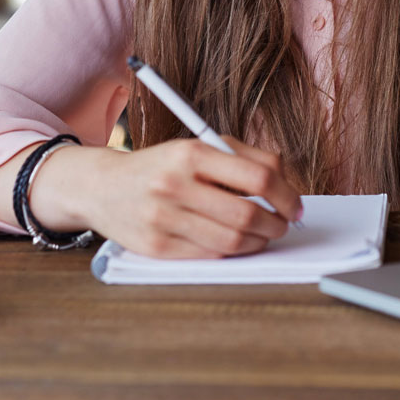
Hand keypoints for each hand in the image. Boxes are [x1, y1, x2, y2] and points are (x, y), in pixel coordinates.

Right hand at [77, 137, 303, 258]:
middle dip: (276, 223)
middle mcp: (175, 184)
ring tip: (264, 234)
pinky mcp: (156, 247)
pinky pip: (210, 254)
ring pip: (232, 240)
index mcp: (192, 153)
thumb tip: (287, 183)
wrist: (103, 187)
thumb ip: (245, 157)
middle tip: (284, 224)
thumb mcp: (200, 145)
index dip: (286, 195)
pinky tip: (238, 243)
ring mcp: (163, 218)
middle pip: (247, 213)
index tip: (295, 205)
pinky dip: (233, 251)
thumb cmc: (164, 165)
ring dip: (259, 241)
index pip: (258, 176)